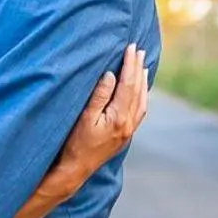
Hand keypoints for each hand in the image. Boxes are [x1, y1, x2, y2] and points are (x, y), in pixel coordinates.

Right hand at [54, 43, 148, 186]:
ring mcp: (128, 131)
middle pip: (137, 91)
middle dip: (137, 68)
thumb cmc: (75, 143)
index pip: (128, 85)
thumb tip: (111, 75)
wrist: (75, 170)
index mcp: (119, 118)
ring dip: (142, 81)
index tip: (130, 47)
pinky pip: (139, 111)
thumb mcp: (83, 117)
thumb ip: (99, 96)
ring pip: (141, 101)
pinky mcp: (125, 135)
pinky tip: (138, 90)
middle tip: (138, 49)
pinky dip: (140, 96)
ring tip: (142, 65)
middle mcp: (128, 125)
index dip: (129, 65)